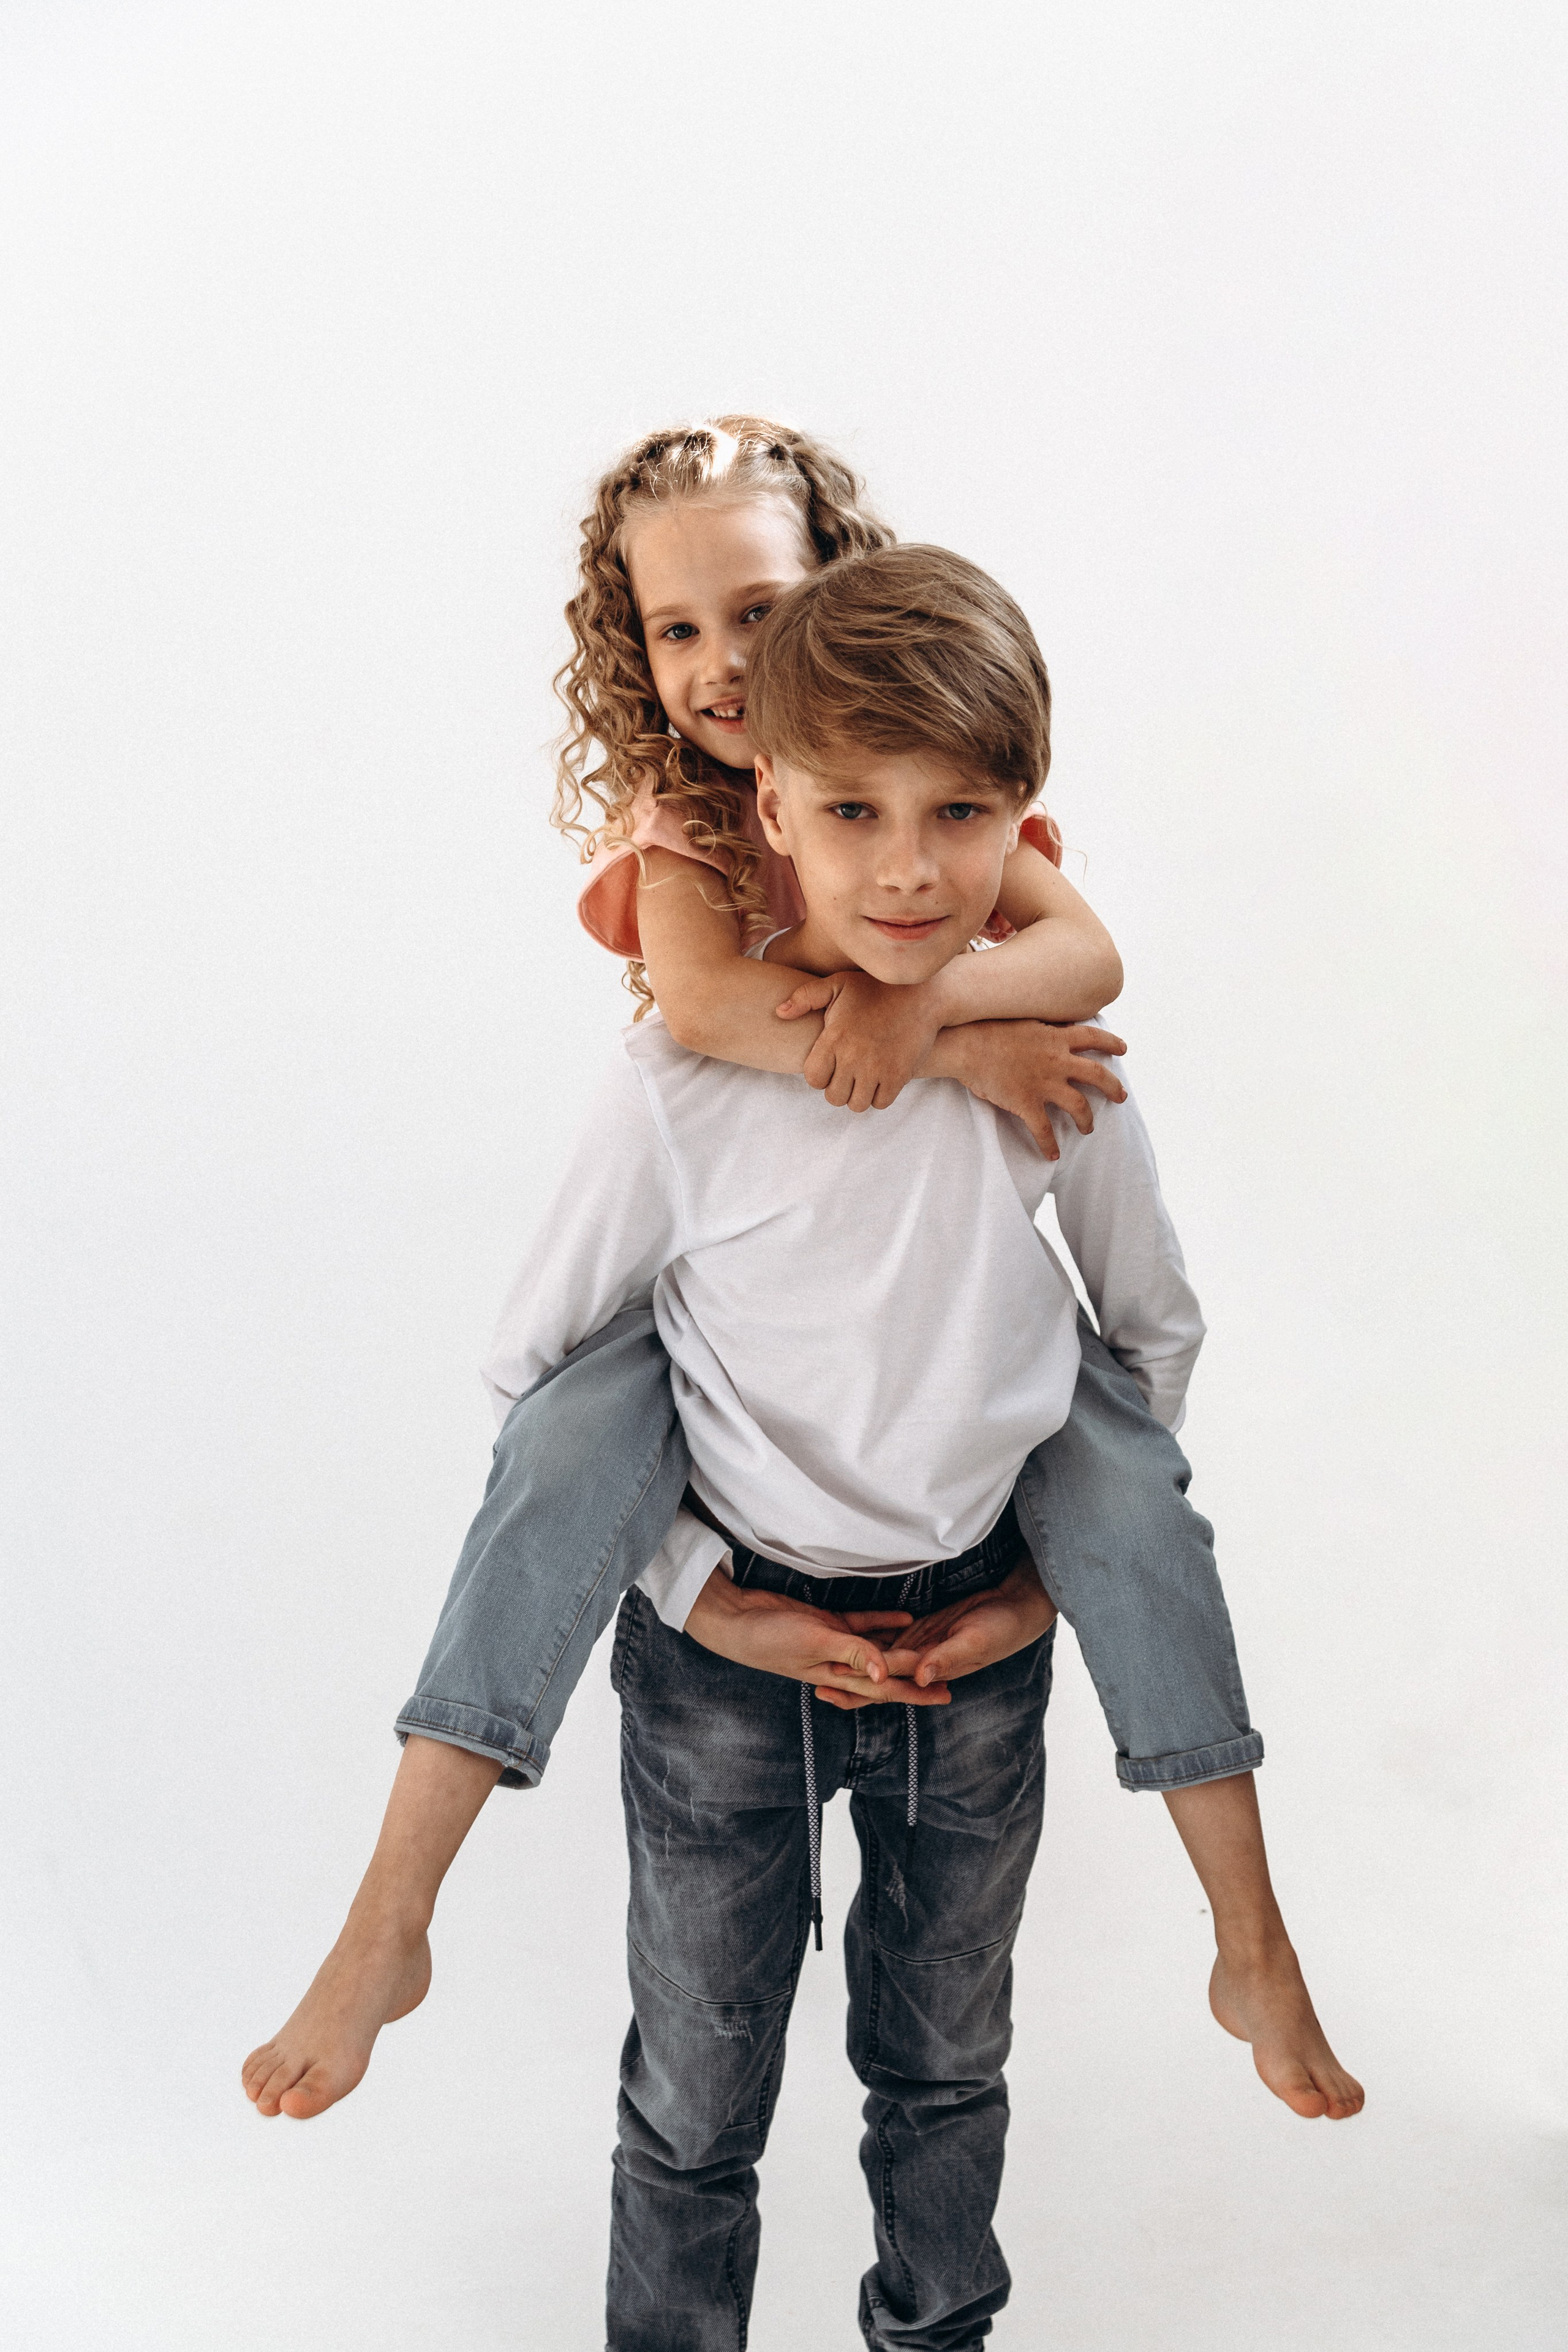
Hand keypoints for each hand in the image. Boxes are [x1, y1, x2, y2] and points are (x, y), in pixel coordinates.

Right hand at [684, 1571, 952, 1705]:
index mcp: (838, 1674)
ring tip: (935, 1650)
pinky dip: (882, 1623)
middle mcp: (839, 1664)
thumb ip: (851, 1652)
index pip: (886, 1687)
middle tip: (950, 1681)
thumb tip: (885, 1671)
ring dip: (904, 1652)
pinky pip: (862, 1625)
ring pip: (878, 1651)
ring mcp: (834, 1644)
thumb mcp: (814, 1642)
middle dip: (918, 1679)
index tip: (945, 1695)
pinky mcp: (826, 1624)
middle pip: (887, 1674)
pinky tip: (905, 1618)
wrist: (737, 1620)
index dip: (916, 1692)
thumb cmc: (769, 1637)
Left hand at [775, 970, 943, 1110]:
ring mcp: (877, 1069)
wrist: (923, 995)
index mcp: (834, 1038)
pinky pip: (880, 1103)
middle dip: (837, 1087)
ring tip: (862, 1077)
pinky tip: (880, 1079)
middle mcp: (853, 1057)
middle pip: (833, 1096)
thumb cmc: (876, 988)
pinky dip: (878, 1096)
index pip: (814, 1079)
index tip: (830, 1064)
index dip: (819, 1075)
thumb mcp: (837, 983)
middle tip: (847, 1072)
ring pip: (856, 1104)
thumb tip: (779, 1013)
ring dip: (857, 1094)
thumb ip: (805, 997)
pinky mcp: (899, 1076)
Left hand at [814, 1560, 1056, 1711]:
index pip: (890, 1680)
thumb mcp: (974, 1641)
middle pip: (878, 1675)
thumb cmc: (1000, 1629)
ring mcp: (922, 1648)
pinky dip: (873, 1639)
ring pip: (881, 1658)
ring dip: (856, 1661)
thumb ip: (946, 1657)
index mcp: (933, 1672)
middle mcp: (923, 1665)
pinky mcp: (924, 1631)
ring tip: (824, 1659)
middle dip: (849, 1678)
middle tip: (814, 1679)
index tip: (833, 1681)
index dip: (861, 1683)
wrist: (1015, 1608)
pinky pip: (893, 1637)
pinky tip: (852, 1635)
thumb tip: (919, 1676)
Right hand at [944, 1020, 1126, 1157]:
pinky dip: (1050, 1145)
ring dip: (1087, 1119)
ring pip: (1079, 1105)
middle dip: (1113, 1087)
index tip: (1123, 1049)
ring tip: (1088, 1128)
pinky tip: (1053, 1156)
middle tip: (1121, 1097)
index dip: (1111, 1043)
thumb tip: (1055, 1027)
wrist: (966, 1045)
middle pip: (1097, 1074)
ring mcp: (1043, 1083)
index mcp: (1055, 1037)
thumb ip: (1043, 1027)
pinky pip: (1043, 1130)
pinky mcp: (1026, 1102)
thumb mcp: (1024, 1021)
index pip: (1093, 1037)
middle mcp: (1056, 1060)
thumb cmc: (988, 1029)